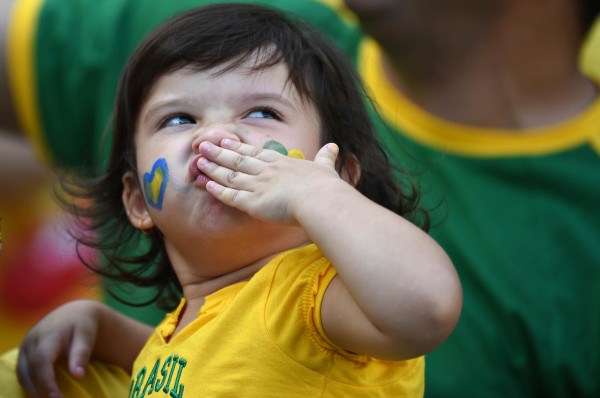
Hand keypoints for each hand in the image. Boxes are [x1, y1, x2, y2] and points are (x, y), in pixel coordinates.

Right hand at [17, 300, 102, 397]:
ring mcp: (25, 347)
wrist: (73, 314)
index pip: (41, 361)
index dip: (46, 381)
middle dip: (39, 391)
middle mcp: (31, 341)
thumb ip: (81, 354)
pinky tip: (43, 395)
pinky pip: (23, 374)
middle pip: (29, 371)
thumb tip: (79, 376)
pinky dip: (31, 386)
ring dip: (33, 391)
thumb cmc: (82, 326)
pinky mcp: (24, 354)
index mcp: (47, 335)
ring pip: (22, 374)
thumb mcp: (86, 336)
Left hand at [197, 139, 341, 222]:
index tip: (225, 140)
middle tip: (203, 145)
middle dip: (218, 152)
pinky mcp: (253, 203)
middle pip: (237, 160)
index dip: (238, 147)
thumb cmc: (325, 187)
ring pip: (230, 176)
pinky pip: (231, 196)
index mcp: (282, 162)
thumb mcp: (326, 168)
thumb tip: (334, 147)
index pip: (255, 153)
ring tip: (199, 161)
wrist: (320, 200)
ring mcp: (258, 185)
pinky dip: (217, 191)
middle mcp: (266, 171)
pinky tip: (206, 185)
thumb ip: (326, 158)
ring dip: (213, 168)